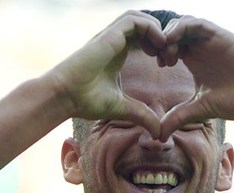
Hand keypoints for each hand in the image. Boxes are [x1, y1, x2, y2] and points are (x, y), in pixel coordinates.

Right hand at [48, 10, 166, 138]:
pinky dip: (150, 28)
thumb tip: (159, 133)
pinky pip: (134, 20)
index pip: (143, 37)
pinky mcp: (108, 35)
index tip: (166, 65)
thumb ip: (142, 115)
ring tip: (164, 49)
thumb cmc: (85, 101)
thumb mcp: (123, 108)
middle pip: (144, 25)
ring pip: (140, 18)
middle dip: (162, 37)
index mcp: (118, 53)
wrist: (65, 96)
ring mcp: (111, 36)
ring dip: (157, 30)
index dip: (159, 46)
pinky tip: (158, 45)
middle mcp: (115, 41)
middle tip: (168, 57)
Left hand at [157, 15, 233, 139]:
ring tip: (169, 53)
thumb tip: (158, 135)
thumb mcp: (200, 109)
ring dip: (170, 34)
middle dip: (162, 42)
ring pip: (182, 24)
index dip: (160, 51)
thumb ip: (178, 117)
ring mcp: (209, 40)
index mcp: (194, 60)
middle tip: (162, 60)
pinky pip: (195, 23)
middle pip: (173, 32)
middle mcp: (200, 48)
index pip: (170, 46)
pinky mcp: (219, 35)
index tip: (159, 66)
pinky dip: (181, 27)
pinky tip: (174, 41)